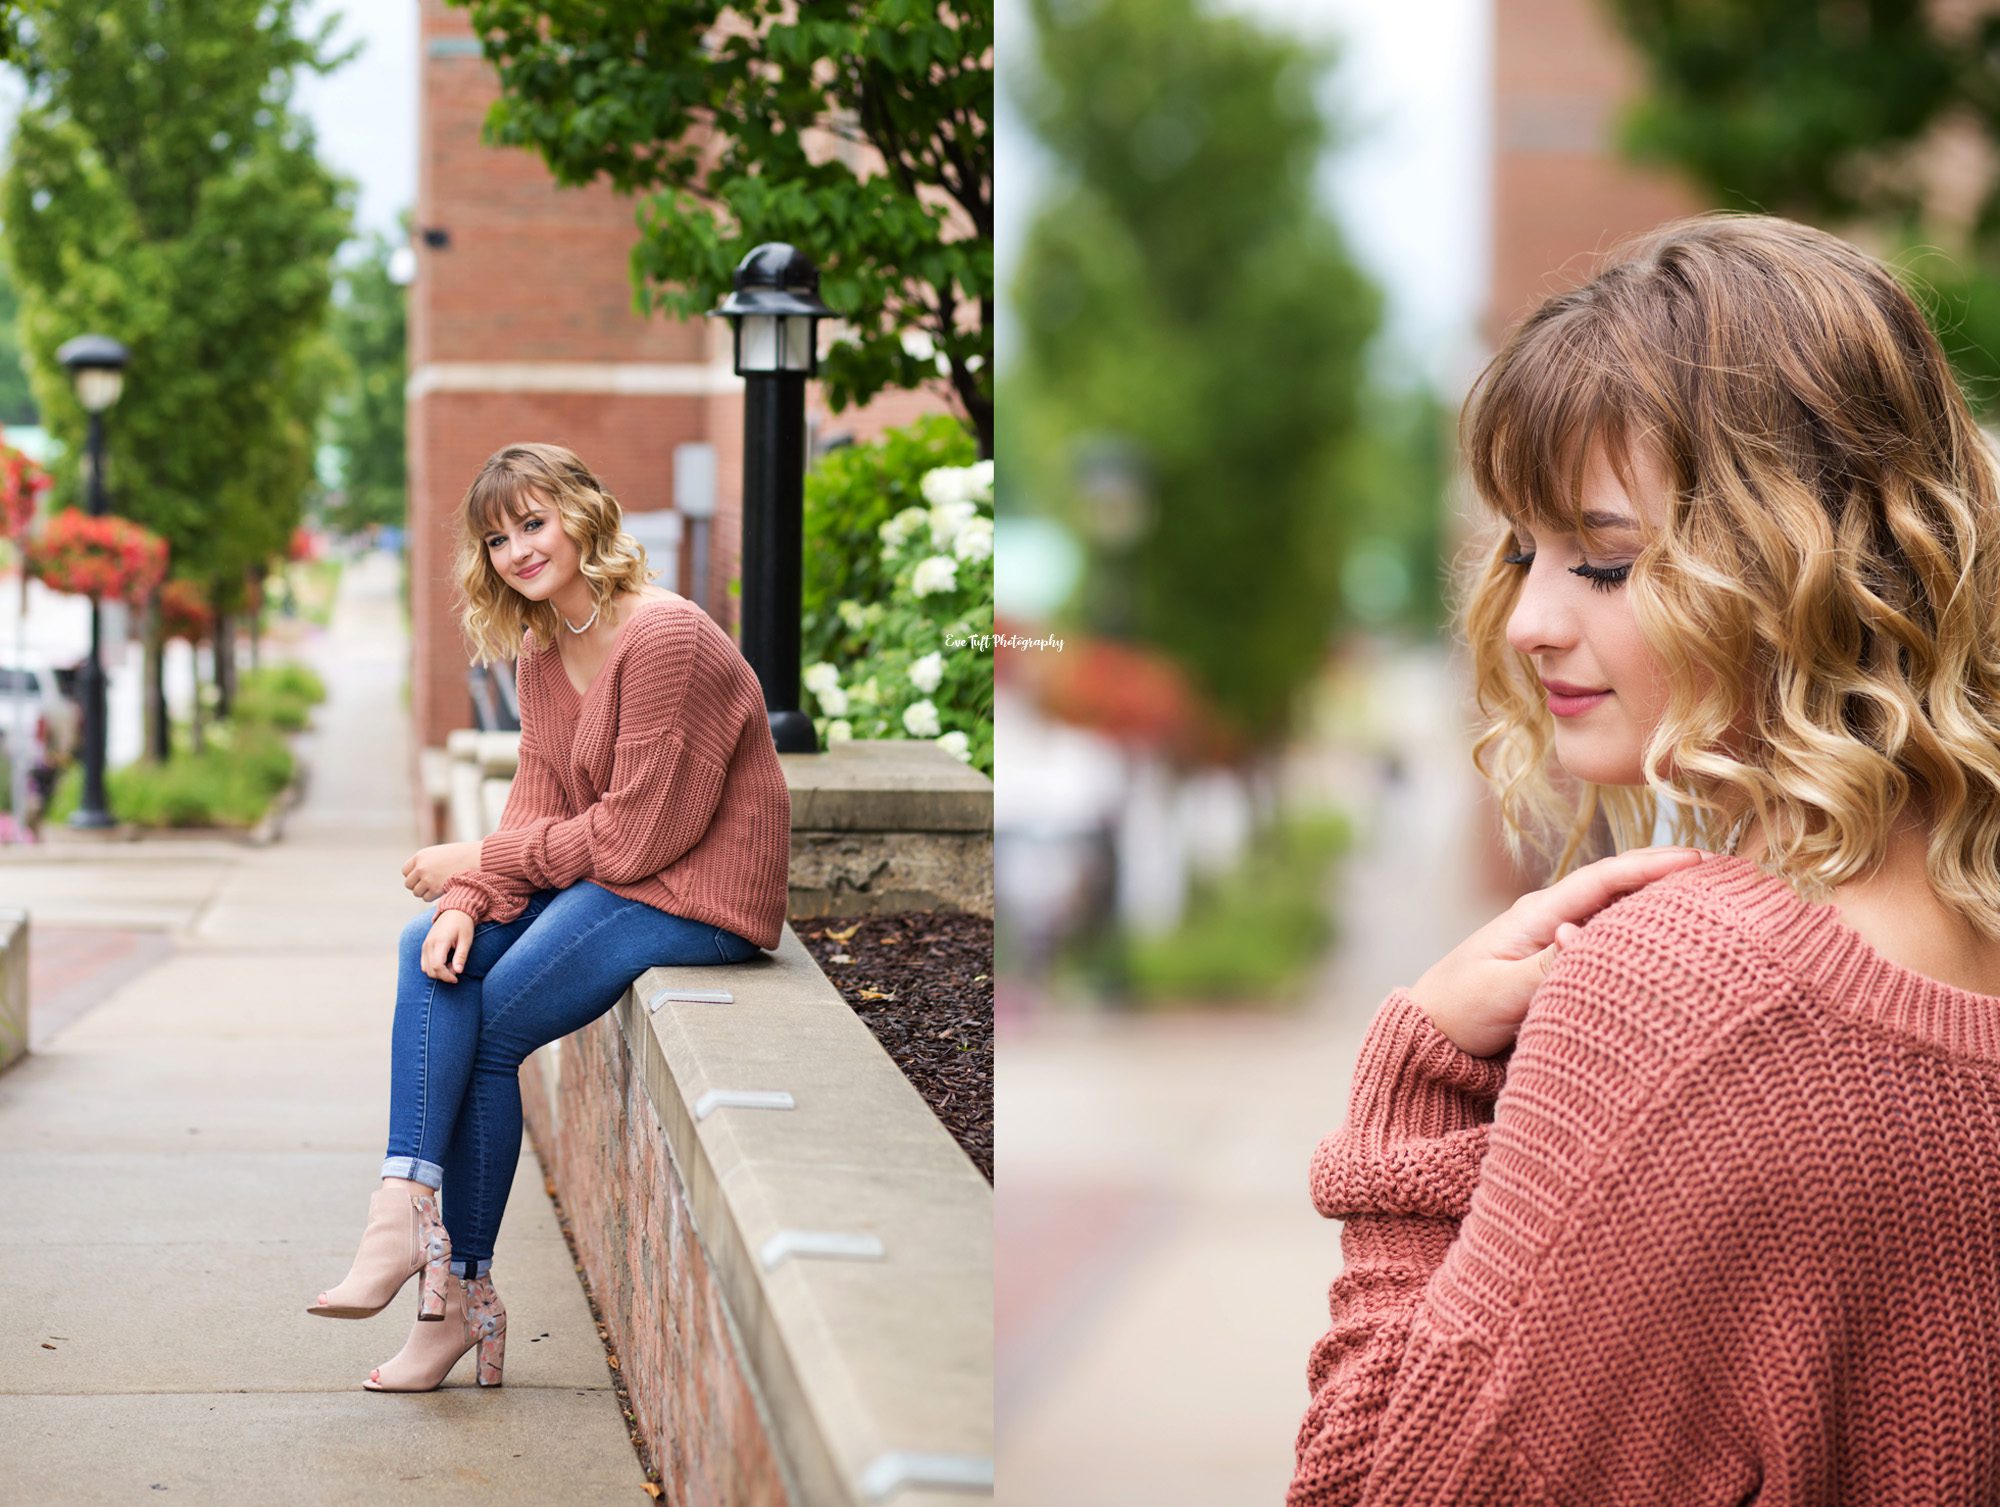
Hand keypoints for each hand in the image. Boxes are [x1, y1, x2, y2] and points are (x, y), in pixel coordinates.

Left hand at [402, 841, 482, 901]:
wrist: (476, 859)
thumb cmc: (461, 856)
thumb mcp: (439, 854)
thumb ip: (426, 863)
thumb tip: (417, 876)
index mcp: (421, 856)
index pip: (405, 871)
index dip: (413, 876)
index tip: (422, 878)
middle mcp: (421, 867)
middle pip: (409, 883)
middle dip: (418, 886)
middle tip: (430, 885)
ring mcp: (427, 879)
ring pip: (416, 892)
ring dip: (425, 892)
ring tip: (438, 887)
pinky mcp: (435, 889)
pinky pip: (426, 898)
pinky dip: (432, 897)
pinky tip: (442, 890)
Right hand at [421, 909, 474, 982]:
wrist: (455, 911)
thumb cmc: (463, 925)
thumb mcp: (466, 940)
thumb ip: (461, 956)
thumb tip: (458, 972)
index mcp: (440, 942)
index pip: (437, 966)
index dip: (446, 976)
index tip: (456, 979)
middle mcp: (429, 944)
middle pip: (430, 970)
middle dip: (443, 975)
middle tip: (456, 969)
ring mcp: (425, 945)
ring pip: (425, 968)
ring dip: (438, 972)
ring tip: (451, 964)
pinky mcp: (425, 946)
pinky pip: (424, 963)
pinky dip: (433, 967)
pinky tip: (445, 961)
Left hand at [1410, 846, 1713, 1057]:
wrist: (1428, 1036)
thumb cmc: (1458, 1011)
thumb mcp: (1500, 992)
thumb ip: (1544, 968)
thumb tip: (1585, 935)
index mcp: (1536, 915)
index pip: (1603, 879)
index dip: (1651, 867)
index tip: (1698, 860)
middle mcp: (1550, 920)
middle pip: (1618, 889)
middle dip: (1668, 876)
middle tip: (1727, 873)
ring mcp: (1555, 942)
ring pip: (1617, 915)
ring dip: (1660, 906)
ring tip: (1715, 900)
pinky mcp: (1559, 967)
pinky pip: (1608, 943)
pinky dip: (1642, 936)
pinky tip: (1674, 942)